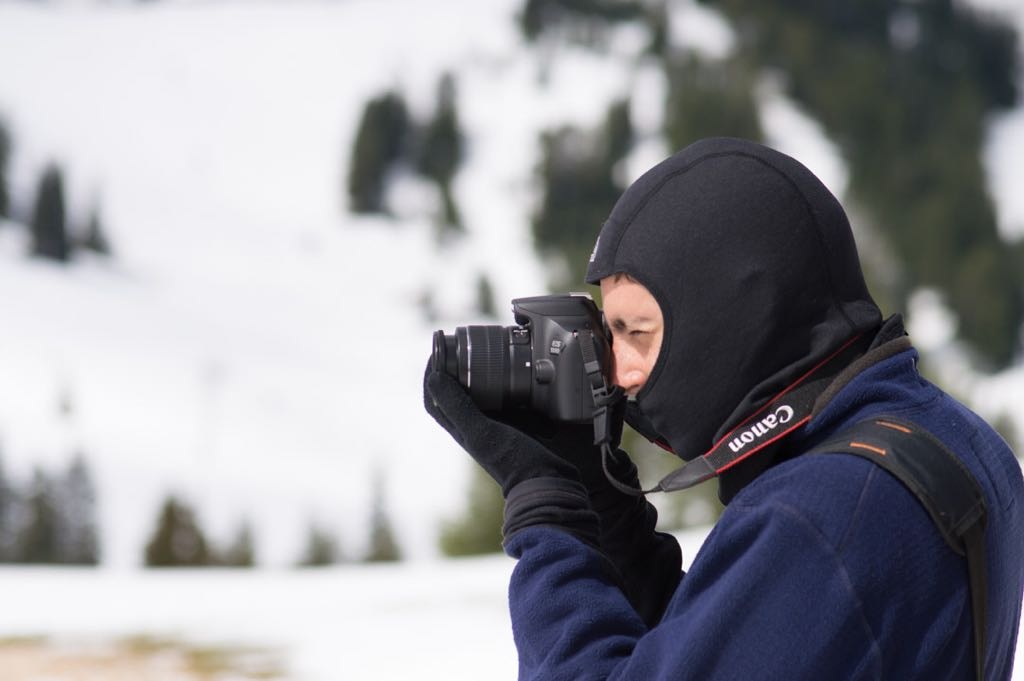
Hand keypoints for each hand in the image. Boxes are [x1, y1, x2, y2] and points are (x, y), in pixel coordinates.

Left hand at [423, 362, 578, 495]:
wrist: (547, 482)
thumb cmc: (513, 461)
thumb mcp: (482, 431)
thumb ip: (458, 407)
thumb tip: (434, 377)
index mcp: (462, 427)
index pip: (436, 396)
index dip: (432, 371)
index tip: (439, 348)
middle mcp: (475, 425)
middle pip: (455, 391)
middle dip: (453, 367)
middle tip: (460, 344)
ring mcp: (496, 425)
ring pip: (480, 393)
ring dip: (478, 373)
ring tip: (483, 352)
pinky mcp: (517, 424)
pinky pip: (504, 399)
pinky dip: (504, 383)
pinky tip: (515, 371)